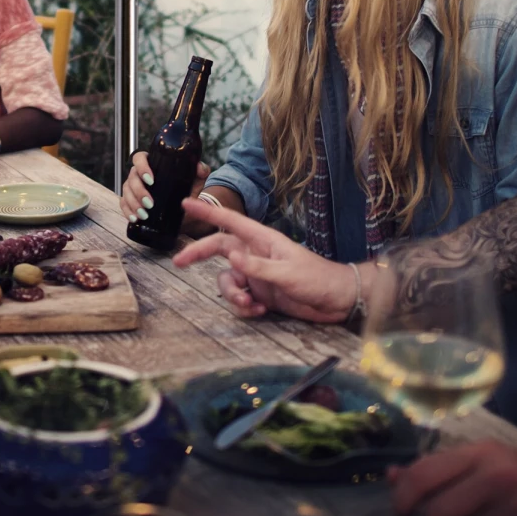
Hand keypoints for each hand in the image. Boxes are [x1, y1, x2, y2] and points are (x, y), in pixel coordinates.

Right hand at [119, 152, 210, 222]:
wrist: (183, 207)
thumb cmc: (186, 189)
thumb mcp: (195, 180)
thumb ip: (200, 171)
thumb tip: (199, 168)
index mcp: (152, 164)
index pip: (140, 158)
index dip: (142, 167)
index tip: (151, 180)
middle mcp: (139, 174)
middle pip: (132, 178)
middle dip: (139, 192)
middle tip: (150, 203)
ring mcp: (133, 187)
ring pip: (126, 192)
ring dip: (133, 204)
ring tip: (144, 215)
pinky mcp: (130, 201)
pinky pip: (123, 204)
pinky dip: (127, 211)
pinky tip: (134, 218)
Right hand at [171, 197, 356, 321]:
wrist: (337, 301)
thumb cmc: (318, 279)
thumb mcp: (287, 273)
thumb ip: (258, 267)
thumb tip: (231, 259)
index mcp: (262, 240)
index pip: (229, 222)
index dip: (208, 212)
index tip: (186, 203)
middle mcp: (255, 254)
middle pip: (218, 249)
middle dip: (199, 255)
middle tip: (179, 263)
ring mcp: (256, 274)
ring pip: (227, 280)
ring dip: (231, 295)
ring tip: (249, 305)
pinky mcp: (260, 293)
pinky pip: (239, 298)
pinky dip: (244, 307)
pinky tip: (259, 311)